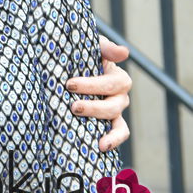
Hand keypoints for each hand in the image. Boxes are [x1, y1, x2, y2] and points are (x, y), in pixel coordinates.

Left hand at [66, 35, 131, 151]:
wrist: (68, 66)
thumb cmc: (80, 54)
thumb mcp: (91, 46)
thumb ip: (105, 47)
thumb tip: (124, 52)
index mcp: (117, 77)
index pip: (113, 83)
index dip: (93, 85)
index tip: (69, 85)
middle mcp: (119, 95)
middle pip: (113, 105)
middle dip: (93, 107)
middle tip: (72, 106)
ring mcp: (114, 111)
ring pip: (116, 121)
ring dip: (103, 127)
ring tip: (86, 130)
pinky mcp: (106, 123)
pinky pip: (117, 134)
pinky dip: (113, 141)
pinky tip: (100, 147)